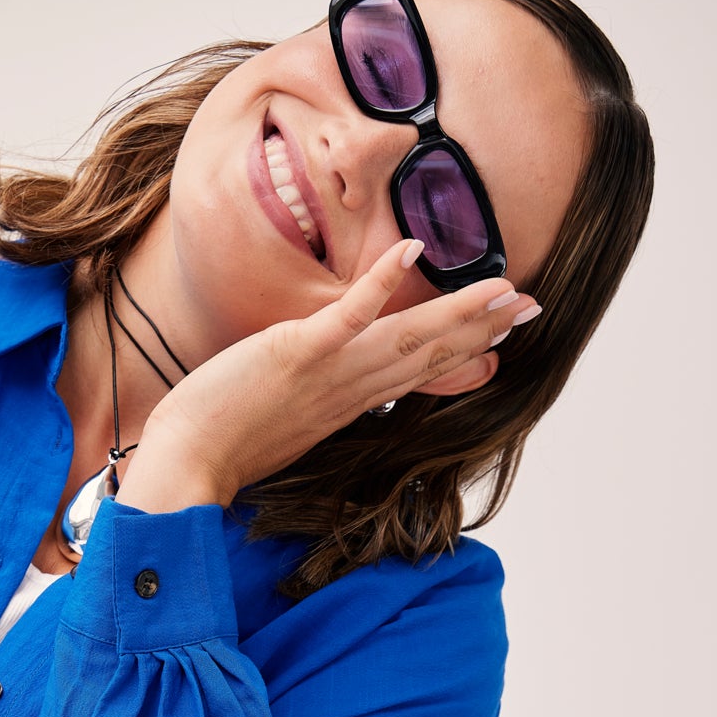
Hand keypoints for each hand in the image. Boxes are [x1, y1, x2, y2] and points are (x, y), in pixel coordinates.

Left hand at [118, 238, 537, 508]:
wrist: (186, 465)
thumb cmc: (220, 446)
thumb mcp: (280, 424)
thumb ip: (310, 404)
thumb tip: (327, 393)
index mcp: (345, 406)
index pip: (413, 375)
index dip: (459, 352)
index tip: (501, 337)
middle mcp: (347, 392)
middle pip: (425, 355)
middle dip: (480, 329)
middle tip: (530, 305)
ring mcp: (326, 374)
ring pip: (405, 338)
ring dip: (456, 311)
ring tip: (503, 289)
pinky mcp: (298, 355)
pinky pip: (347, 317)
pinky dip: (380, 285)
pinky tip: (412, 251)